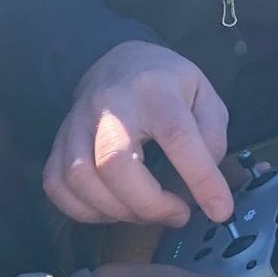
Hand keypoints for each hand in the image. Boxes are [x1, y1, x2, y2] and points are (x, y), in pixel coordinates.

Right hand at [45, 42, 231, 227]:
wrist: (120, 62)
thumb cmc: (166, 83)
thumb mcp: (204, 95)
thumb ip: (212, 136)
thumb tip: (205, 183)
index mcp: (154, 88)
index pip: (177, 137)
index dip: (201, 179)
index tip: (220, 210)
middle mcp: (109, 103)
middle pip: (115, 164)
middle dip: (149, 204)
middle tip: (178, 214)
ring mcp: (76, 122)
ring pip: (80, 178)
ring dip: (117, 211)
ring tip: (147, 212)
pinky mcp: (58, 141)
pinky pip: (57, 185)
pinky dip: (83, 210)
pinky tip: (113, 208)